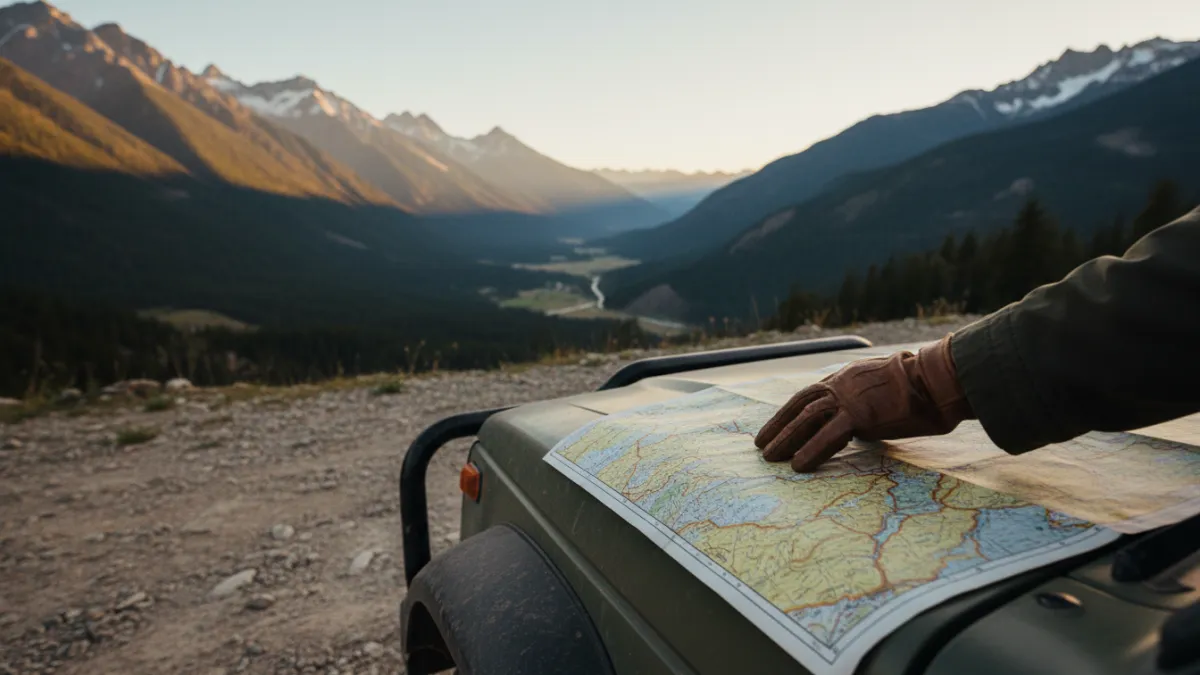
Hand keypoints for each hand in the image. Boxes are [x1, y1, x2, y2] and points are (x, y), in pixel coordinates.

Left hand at [754, 334, 972, 471]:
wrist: (938, 380)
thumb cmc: (922, 389)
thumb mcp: (884, 391)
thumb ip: (866, 405)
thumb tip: (859, 428)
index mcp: (847, 377)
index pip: (810, 395)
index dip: (790, 412)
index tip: (776, 426)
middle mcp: (842, 384)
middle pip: (801, 404)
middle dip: (779, 425)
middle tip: (762, 444)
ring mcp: (849, 397)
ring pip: (807, 418)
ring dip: (786, 439)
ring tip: (770, 458)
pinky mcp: (859, 414)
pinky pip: (828, 436)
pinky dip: (810, 451)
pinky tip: (798, 465)